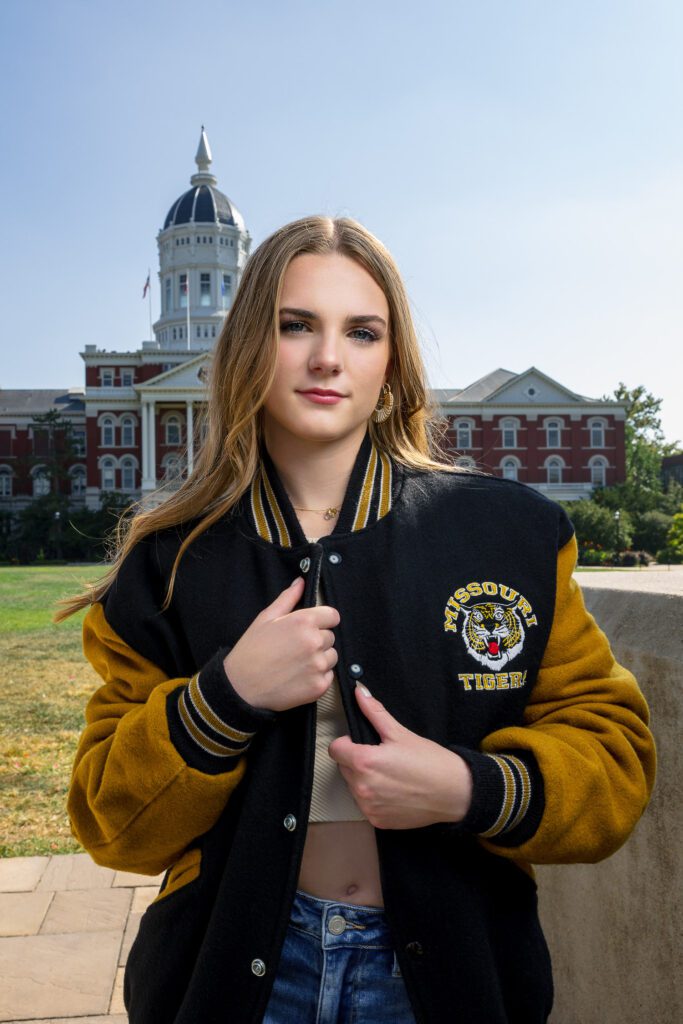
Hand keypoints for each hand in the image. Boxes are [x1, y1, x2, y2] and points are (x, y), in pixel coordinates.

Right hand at [223, 577, 339, 711]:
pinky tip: (298, 677)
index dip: (323, 620)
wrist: (240, 686)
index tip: (312, 627)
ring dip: (319, 659)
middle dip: (318, 640)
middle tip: (296, 648)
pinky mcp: (319, 686)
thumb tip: (301, 581)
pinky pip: (328, 676)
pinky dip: (317, 677)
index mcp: (304, 622)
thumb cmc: (251, 650)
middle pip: (331, 637)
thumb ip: (287, 598)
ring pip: (331, 657)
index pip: (333, 616)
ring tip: (296, 663)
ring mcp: (318, 665)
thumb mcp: (266, 618)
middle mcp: (315, 642)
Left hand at [328, 684, 472, 828]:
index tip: (362, 743)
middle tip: (381, 757)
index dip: (347, 743)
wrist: (454, 793)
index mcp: (364, 762)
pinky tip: (393, 791)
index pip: (335, 750)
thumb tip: (359, 692)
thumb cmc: (429, 761)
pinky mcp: (377, 821)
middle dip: (356, 760)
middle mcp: (362, 787)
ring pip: (353, 787)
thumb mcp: (400, 733)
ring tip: (389, 774)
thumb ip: (375, 712)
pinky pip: (365, 805)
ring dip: (363, 780)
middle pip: (343, 768)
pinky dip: (374, 797)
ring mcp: (369, 807)